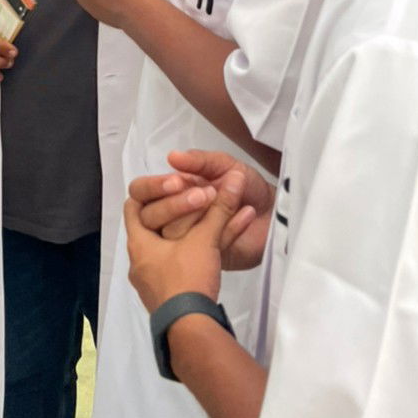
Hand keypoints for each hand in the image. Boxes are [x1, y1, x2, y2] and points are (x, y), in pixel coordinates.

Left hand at [125, 168, 247, 313]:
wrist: (189, 329)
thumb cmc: (187, 279)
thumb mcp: (206, 240)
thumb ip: (220, 208)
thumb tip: (235, 177)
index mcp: (139, 244)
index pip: (134, 205)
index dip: (153, 190)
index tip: (175, 183)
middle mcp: (139, 262)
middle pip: (155, 225)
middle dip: (179, 211)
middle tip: (198, 199)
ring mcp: (152, 281)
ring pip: (170, 247)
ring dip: (191, 233)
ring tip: (214, 220)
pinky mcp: (168, 295)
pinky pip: (179, 266)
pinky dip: (195, 254)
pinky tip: (215, 250)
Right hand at [129, 150, 274, 269]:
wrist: (274, 212)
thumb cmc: (247, 187)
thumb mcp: (225, 166)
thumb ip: (200, 161)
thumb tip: (172, 157)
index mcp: (172, 192)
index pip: (142, 192)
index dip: (154, 188)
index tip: (177, 183)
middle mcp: (172, 217)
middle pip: (151, 217)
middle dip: (175, 206)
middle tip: (205, 196)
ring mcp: (184, 241)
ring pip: (172, 236)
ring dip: (197, 219)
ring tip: (223, 204)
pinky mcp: (203, 260)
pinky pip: (203, 250)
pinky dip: (226, 231)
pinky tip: (244, 215)